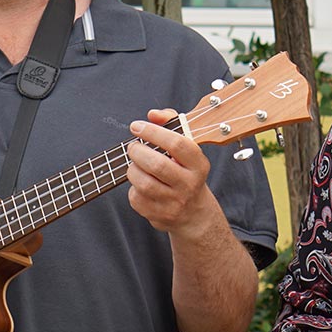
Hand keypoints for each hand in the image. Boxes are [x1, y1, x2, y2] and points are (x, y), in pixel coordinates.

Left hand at [125, 110, 218, 237]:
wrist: (194, 214)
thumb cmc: (185, 172)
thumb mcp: (186, 148)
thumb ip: (170, 123)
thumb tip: (153, 114)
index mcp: (198, 164)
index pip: (177, 144)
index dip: (153, 132)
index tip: (137, 126)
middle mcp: (189, 184)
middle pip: (157, 164)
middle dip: (137, 151)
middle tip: (133, 147)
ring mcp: (175, 203)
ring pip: (143, 183)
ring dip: (132, 170)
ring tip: (135, 165)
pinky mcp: (160, 216)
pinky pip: (136, 199)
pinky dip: (132, 189)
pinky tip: (139, 185)